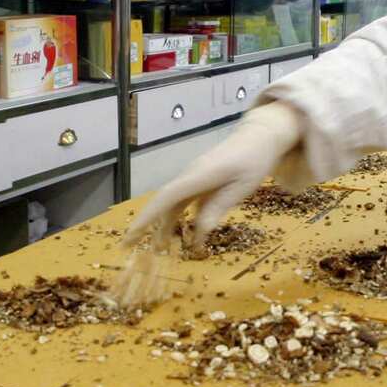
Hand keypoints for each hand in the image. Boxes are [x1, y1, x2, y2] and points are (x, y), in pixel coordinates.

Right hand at [121, 101, 304, 250]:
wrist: (258, 137)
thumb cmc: (253, 160)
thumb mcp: (242, 187)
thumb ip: (219, 206)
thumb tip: (199, 231)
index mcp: (199, 176)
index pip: (167, 197)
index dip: (148, 217)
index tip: (131, 234)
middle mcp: (190, 176)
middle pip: (163, 202)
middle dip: (145, 224)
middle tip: (128, 246)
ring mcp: (194, 178)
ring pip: (173, 203)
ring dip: (164, 225)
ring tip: (158, 249)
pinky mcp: (200, 182)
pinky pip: (184, 202)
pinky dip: (180, 219)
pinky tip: (188, 238)